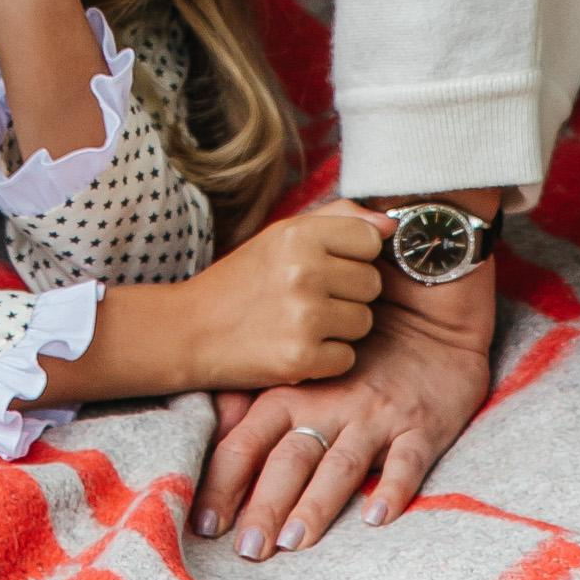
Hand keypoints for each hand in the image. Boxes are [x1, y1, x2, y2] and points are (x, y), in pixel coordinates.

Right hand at [176, 201, 386, 390]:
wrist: (189, 330)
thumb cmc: (241, 281)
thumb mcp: (280, 235)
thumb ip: (338, 219)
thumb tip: (390, 225)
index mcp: (298, 234)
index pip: (370, 241)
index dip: (353, 256)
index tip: (328, 266)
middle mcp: (303, 271)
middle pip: (372, 284)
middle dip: (348, 294)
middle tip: (308, 298)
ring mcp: (303, 316)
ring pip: (364, 323)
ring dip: (339, 328)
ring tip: (300, 322)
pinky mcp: (300, 358)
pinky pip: (347, 358)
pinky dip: (326, 359)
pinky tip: (296, 347)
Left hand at [193, 264, 493, 559]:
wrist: (428, 312)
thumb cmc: (357, 349)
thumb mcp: (302, 366)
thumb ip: (257, 397)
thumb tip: (214, 432)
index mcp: (294, 392)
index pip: (249, 441)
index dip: (225, 483)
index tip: (205, 524)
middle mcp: (330, 405)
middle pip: (290, 460)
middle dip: (265, 505)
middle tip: (247, 550)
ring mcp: (377, 417)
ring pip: (342, 464)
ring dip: (317, 503)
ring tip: (294, 541)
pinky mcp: (421, 426)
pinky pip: (407, 460)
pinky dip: (393, 488)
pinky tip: (377, 517)